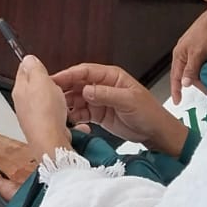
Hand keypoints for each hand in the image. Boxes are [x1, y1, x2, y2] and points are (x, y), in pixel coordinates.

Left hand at [12, 55, 72, 155]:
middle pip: (35, 88)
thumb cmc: (45, 113)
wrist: (51, 141)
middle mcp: (22, 105)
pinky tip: (68, 118)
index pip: (23, 71)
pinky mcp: (43, 129)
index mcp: (20, 90)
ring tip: (64, 103)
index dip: (33, 66)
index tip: (42, 65)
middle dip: (48, 85)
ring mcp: (32, 118)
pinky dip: (63, 117)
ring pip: (45, 103)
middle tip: (57, 85)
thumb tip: (28, 58)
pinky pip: (54, 118)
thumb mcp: (41, 80)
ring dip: (57, 101)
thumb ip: (35, 68)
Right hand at [53, 62, 189, 157]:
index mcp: (111, 76)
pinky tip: (67, 119)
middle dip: (64, 89)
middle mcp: (103, 86)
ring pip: (77, 99)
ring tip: (56, 110)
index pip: (85, 72)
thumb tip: (86, 90)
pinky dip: (74, 116)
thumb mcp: (129, 101)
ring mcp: (100, 100)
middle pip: (78, 84)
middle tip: (49, 96)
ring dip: (67, 104)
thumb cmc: (149, 113)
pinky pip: (81, 113)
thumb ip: (106, 94)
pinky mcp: (98, 114)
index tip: (55, 79)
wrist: (157, 134)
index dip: (69, 75)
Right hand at [169, 10, 206, 104]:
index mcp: (179, 55)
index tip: (177, 102)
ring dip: (203, 78)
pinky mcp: (202, 51)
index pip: (175, 77)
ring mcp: (193, 53)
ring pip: (196, 71)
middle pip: (187, 75)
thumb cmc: (204, 33)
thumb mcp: (197, 53)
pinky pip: (202, 66)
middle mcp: (184, 54)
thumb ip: (191, 69)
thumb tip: (184, 84)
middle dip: (196, 85)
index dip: (176, 90)